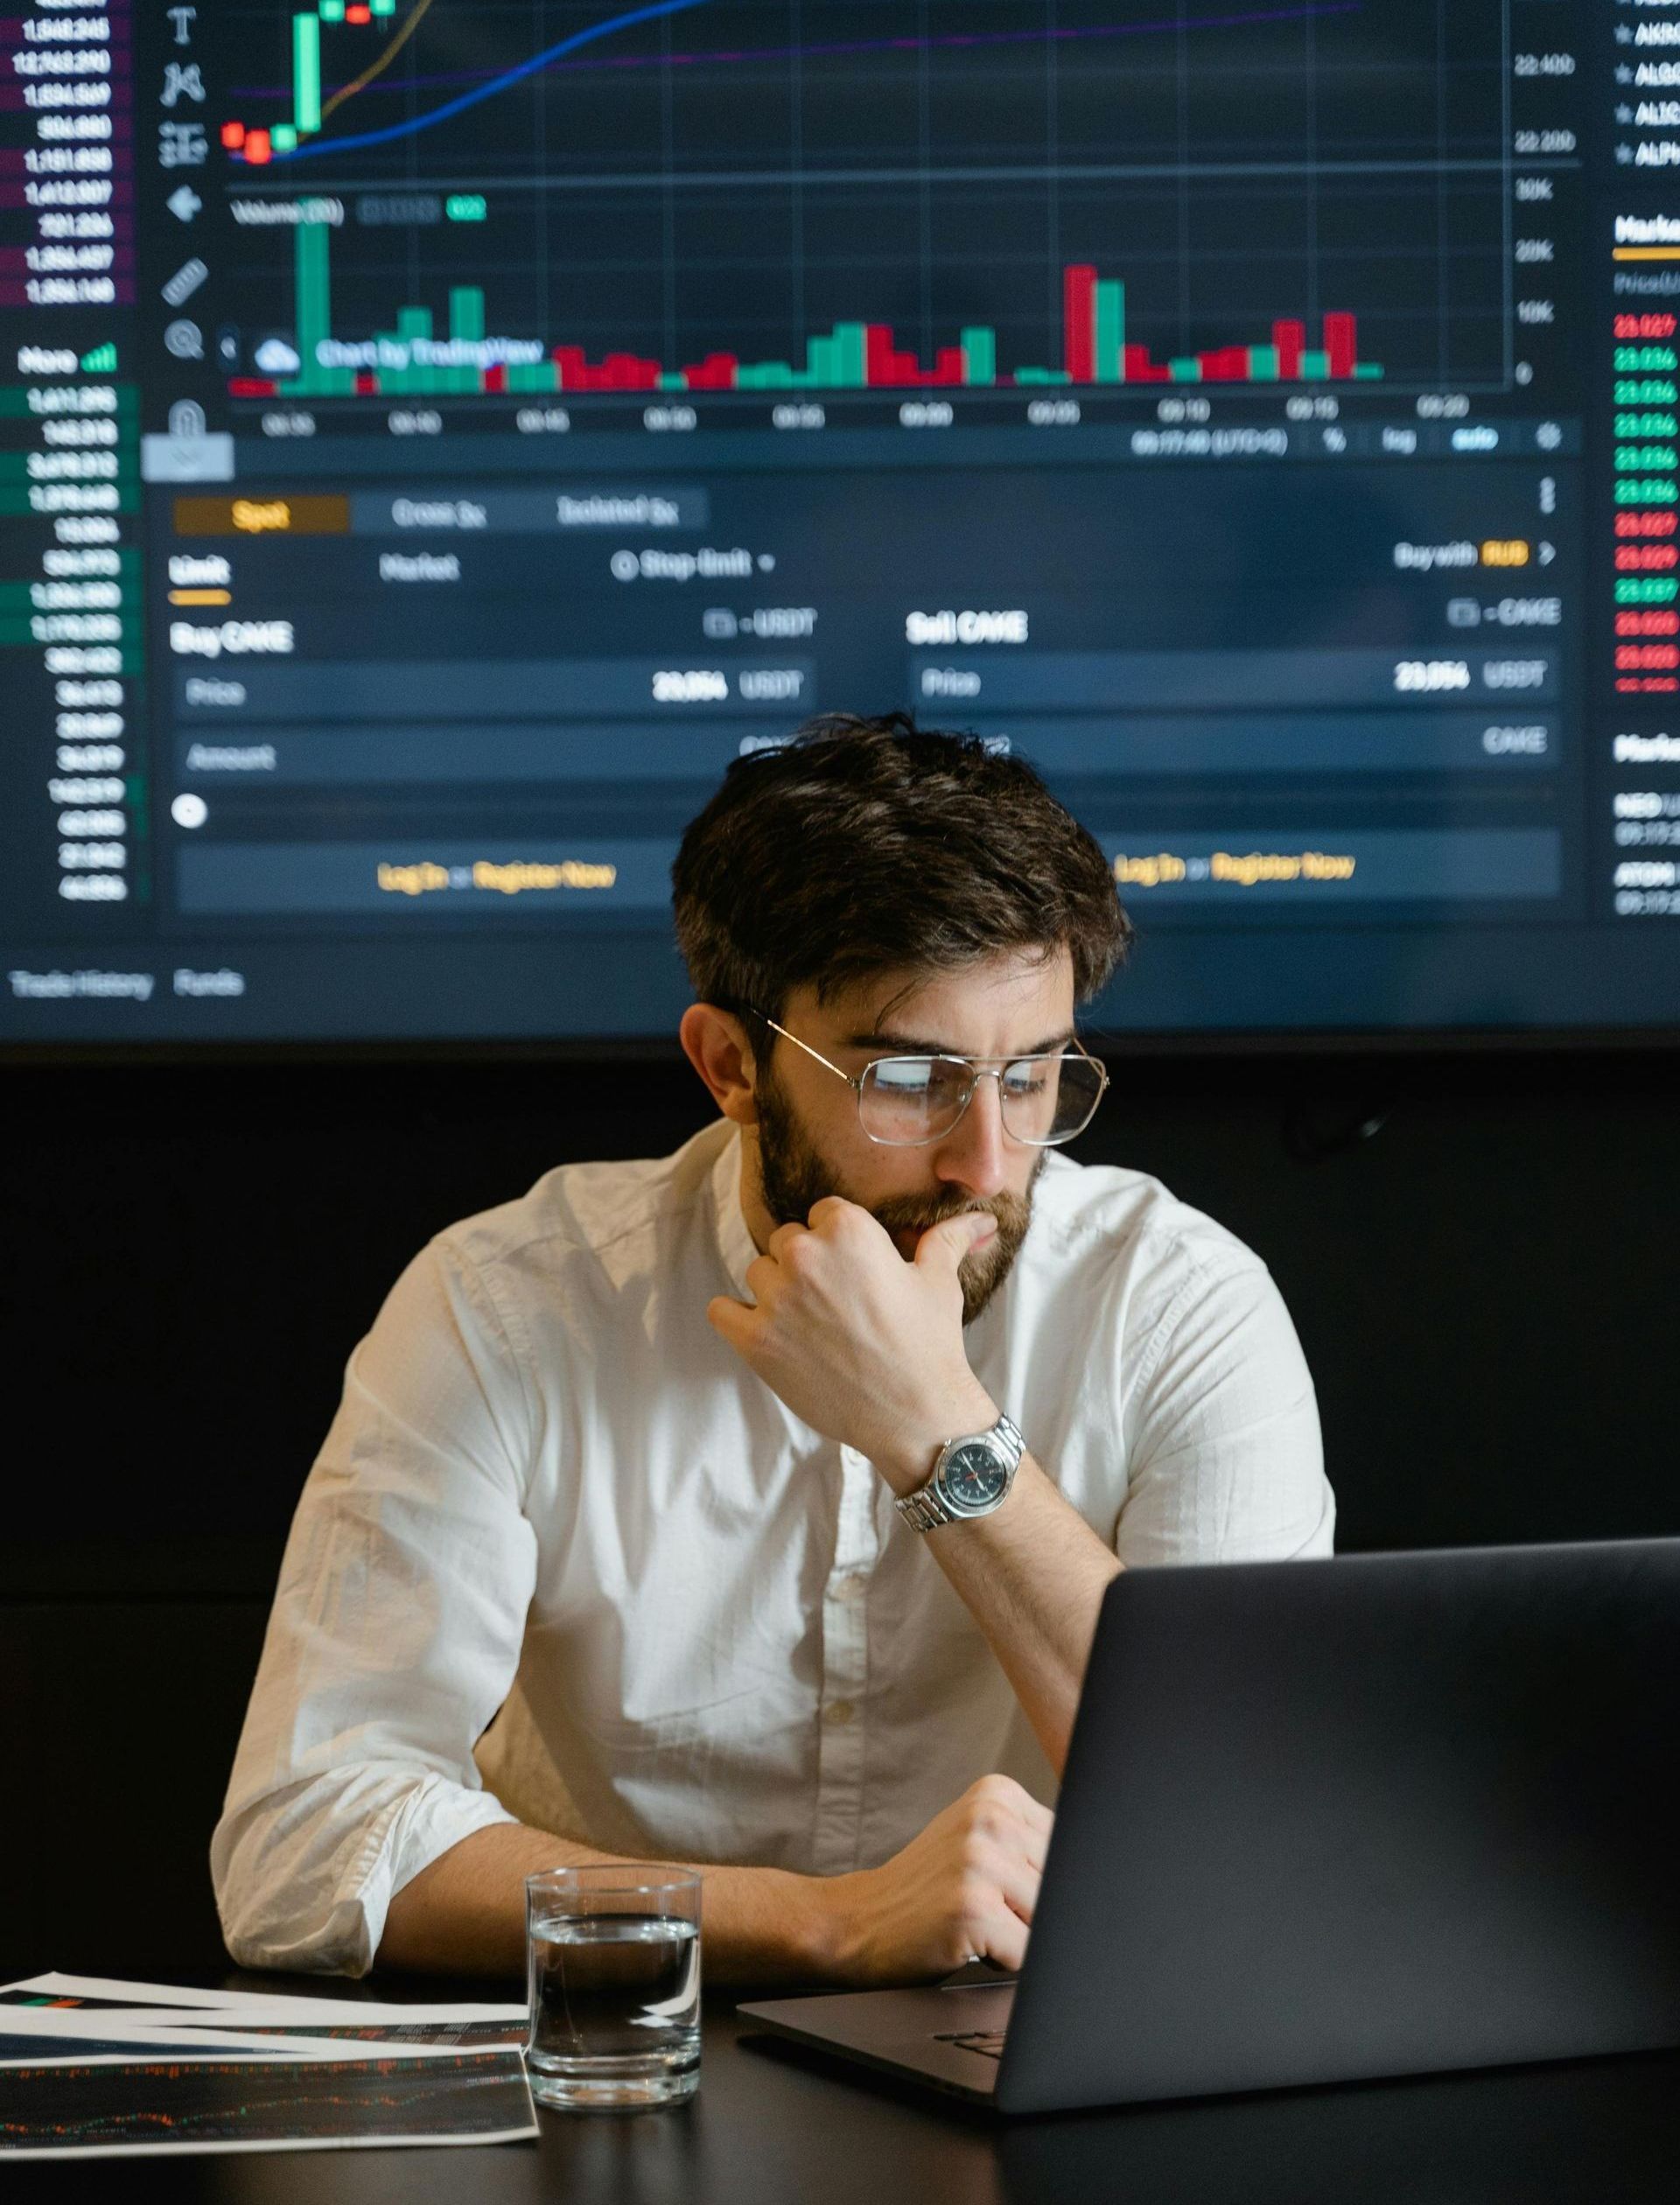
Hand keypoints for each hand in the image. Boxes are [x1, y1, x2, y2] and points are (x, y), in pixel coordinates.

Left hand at [708, 1196, 999, 1490]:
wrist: (915, 1415)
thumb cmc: (930, 1345)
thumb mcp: (939, 1282)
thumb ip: (947, 1239)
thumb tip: (982, 1220)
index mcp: (848, 1230)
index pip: (822, 1214)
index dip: (838, 1242)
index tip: (853, 1271)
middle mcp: (806, 1255)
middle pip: (787, 1241)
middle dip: (807, 1266)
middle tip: (835, 1303)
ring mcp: (776, 1298)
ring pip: (758, 1273)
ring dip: (776, 1292)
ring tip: (811, 1324)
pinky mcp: (755, 1339)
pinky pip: (721, 1310)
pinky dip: (737, 1318)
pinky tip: (767, 1332)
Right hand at [820, 1775, 1053, 1982]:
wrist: (857, 1921)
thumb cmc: (925, 1890)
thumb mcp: (974, 1840)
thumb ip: (1030, 1843)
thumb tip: (1102, 1876)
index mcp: (998, 1793)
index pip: (1070, 1845)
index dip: (1050, 1881)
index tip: (1017, 1890)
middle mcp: (990, 1817)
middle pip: (1064, 1882)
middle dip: (1037, 1909)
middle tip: (990, 1908)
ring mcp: (979, 1860)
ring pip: (1049, 1919)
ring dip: (1021, 1936)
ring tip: (979, 1923)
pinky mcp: (972, 1908)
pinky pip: (1029, 1952)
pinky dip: (1008, 1960)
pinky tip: (971, 1942)